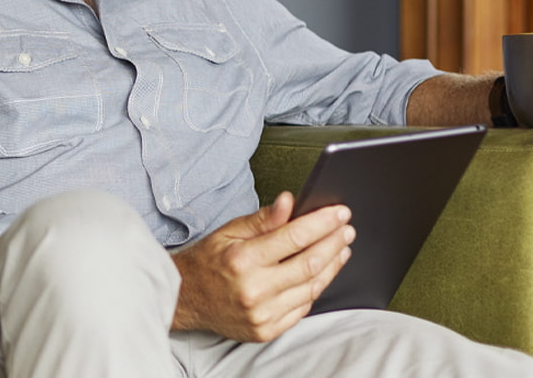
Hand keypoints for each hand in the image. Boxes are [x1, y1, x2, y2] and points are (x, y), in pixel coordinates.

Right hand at [169, 192, 354, 341]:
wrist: (185, 300)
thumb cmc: (207, 262)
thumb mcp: (229, 232)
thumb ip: (263, 219)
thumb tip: (289, 202)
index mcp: (242, 260)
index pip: (294, 237)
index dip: (322, 223)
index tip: (340, 212)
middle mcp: (253, 289)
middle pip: (310, 263)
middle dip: (334, 243)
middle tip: (347, 229)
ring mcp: (261, 314)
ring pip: (311, 287)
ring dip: (332, 265)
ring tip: (341, 248)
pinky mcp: (266, 330)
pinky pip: (303, 307)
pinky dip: (316, 287)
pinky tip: (323, 272)